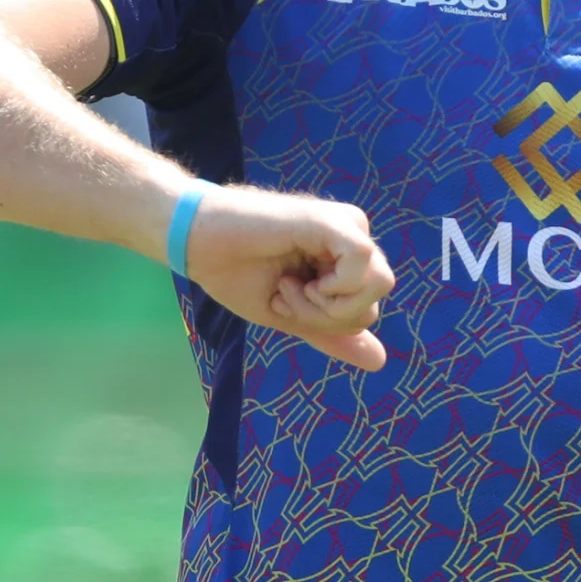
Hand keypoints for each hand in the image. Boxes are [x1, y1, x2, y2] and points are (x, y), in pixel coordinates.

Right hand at [186, 185, 395, 371]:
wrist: (200, 244)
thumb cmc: (239, 274)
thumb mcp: (292, 316)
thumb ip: (333, 333)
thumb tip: (380, 362)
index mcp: (345, 262)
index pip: (366, 312)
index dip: (324, 323)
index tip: (283, 303)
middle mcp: (352, 240)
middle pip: (374, 303)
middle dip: (328, 317)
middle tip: (286, 297)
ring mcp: (345, 226)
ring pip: (377, 285)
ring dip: (327, 304)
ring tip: (290, 285)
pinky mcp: (332, 219)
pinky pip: (362, 264)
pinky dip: (329, 287)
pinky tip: (294, 278)